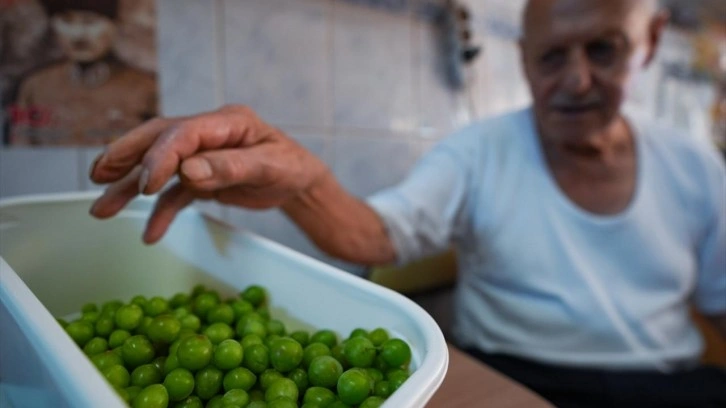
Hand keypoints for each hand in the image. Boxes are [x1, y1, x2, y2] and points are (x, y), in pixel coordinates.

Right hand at [89, 105, 328, 243]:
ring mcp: (202, 155)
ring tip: (102, 208)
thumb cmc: (291, 167)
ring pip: (159, 167)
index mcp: (227, 122)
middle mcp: (209, 134)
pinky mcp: (201, 177)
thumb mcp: (269, 166)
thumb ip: (230, 168)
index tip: (146, 183)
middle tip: (97, 175)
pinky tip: (150, 233)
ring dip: (130, 187)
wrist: (299, 181)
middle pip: (158, 139)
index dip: (161, 156)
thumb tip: (188, 171)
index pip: (184, 133)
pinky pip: (176, 194)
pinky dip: (161, 212)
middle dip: (126, 156)